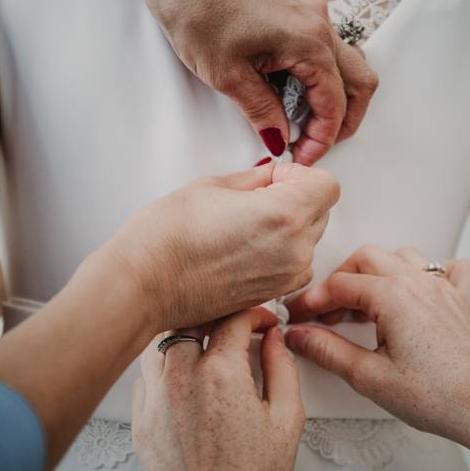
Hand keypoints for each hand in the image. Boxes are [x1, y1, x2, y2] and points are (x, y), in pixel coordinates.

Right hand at [98, 162, 338, 333]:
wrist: (142, 286)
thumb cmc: (164, 240)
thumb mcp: (212, 187)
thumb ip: (253, 180)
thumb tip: (269, 177)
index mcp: (284, 216)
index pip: (326, 184)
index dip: (300, 174)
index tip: (274, 177)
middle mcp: (293, 251)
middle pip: (321, 211)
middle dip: (296, 197)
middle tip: (256, 196)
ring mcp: (284, 278)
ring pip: (309, 240)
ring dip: (290, 227)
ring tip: (246, 224)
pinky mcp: (270, 296)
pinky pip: (293, 265)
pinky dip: (280, 252)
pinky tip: (243, 246)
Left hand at [133, 308, 303, 470]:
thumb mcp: (287, 419)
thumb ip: (282, 367)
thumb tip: (273, 339)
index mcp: (221, 376)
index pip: (233, 317)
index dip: (253, 312)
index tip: (261, 321)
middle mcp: (182, 380)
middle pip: (190, 319)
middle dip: (215, 315)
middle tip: (232, 325)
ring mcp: (155, 400)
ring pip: (159, 342)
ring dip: (183, 335)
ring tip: (204, 344)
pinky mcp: (140, 420)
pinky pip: (145, 376)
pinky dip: (163, 367)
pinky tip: (182, 375)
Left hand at [151, 0, 377, 164]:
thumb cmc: (199, 15)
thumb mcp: (228, 76)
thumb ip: (262, 112)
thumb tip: (280, 141)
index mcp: (309, 42)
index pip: (334, 103)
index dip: (322, 138)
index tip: (303, 159)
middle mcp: (320, 27)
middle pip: (357, 84)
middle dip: (341, 122)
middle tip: (312, 147)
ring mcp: (313, 19)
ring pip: (348, 68)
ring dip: (336, 101)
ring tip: (305, 127)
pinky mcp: (299, 17)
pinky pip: (328, 55)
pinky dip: (322, 82)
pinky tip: (294, 99)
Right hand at [285, 245, 469, 444]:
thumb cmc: (440, 398)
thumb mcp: (370, 378)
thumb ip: (328, 351)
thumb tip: (299, 335)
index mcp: (394, 296)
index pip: (338, 285)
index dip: (311, 300)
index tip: (298, 317)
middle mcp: (420, 282)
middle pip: (366, 259)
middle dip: (339, 281)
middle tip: (326, 314)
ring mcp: (445, 288)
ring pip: (403, 256)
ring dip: (378, 272)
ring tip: (364, 304)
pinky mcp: (464, 301)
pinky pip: (451, 268)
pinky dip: (432, 271)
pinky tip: (420, 291)